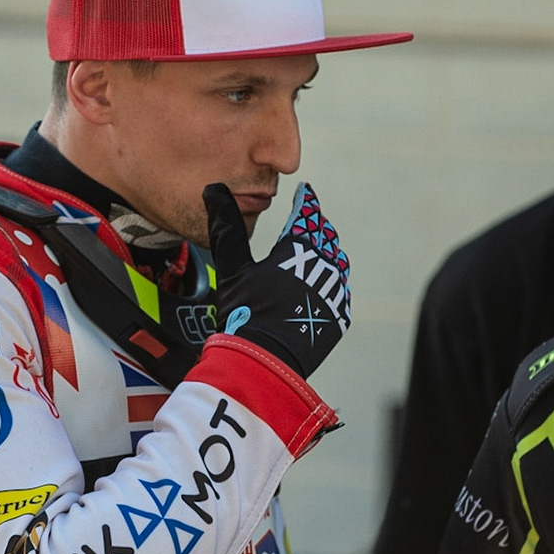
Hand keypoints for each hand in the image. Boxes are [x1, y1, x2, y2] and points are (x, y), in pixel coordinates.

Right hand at [203, 181, 351, 377]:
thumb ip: (226, 226)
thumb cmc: (246, 314)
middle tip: (310, 222)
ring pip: (335, 263)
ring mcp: (335, 292)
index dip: (306, 202)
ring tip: (317, 252)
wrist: (266, 361)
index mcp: (299, 249)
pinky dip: (330, 283)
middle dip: (316, 227)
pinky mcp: (339, 315)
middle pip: (324, 238)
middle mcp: (323, 266)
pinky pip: (338, 291)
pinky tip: (321, 286)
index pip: (307, 215)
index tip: (306, 194)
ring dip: (326, 254)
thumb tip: (214, 191)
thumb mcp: (233, 268)